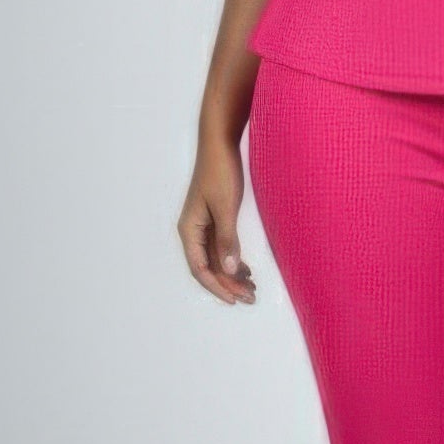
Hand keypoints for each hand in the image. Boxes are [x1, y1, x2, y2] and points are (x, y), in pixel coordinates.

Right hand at [177, 136, 256, 305]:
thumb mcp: (225, 207)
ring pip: (217, 259)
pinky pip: (222, 247)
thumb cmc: (220, 172)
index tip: (235, 300)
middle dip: (229, 284)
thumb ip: (227, 239)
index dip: (217, 287)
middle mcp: (194, 231)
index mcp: (190, 230)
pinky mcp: (215, 218)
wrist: (220, 144)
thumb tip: (229, 270)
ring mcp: (204, 225)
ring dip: (233, 275)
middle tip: (251, 297)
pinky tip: (247, 270)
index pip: (200, 269)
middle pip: (209, 267)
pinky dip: (234, 260)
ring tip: (253, 288)